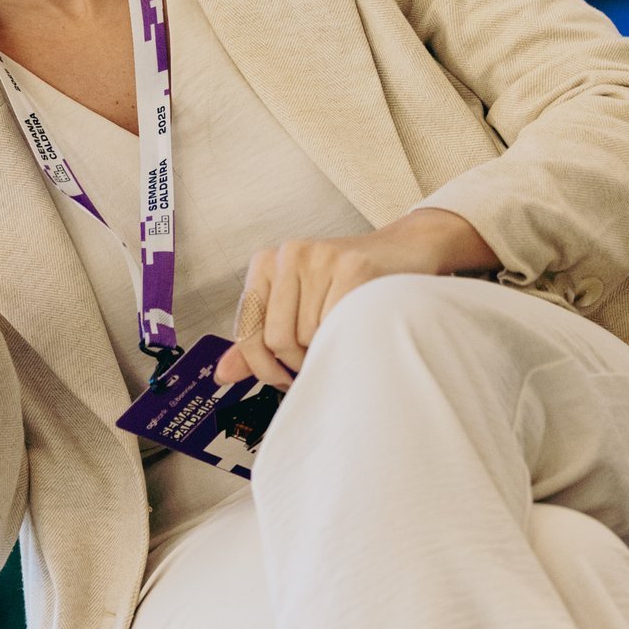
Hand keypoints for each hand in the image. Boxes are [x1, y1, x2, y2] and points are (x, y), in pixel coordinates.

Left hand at [215, 208, 498, 388]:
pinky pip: (337, 326)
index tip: (284, 377)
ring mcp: (320, 257)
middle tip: (320, 359)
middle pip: (277, 339)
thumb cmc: (348, 286)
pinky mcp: (353, 266)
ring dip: (326, 352)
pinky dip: (347, 340)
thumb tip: (222, 374)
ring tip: (342, 338)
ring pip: (307, 337)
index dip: (265, 367)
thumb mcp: (296, 308)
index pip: (248, 332)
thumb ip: (258, 341)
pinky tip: (358, 330)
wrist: (406, 251)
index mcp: (266, 264)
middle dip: (299, 363)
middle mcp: (288, 255)